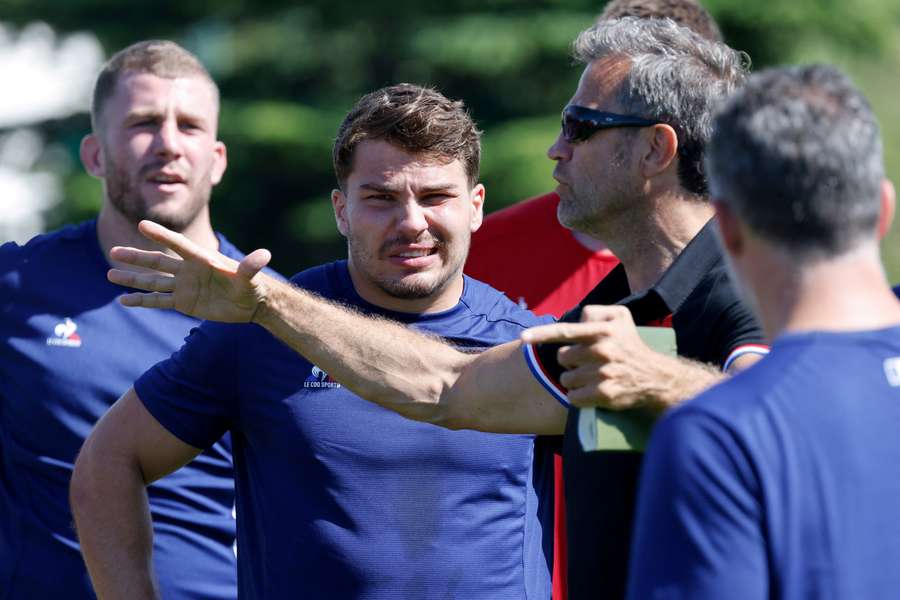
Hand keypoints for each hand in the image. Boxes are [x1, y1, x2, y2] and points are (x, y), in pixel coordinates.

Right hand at [107, 220, 272, 322]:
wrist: (251, 303)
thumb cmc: (253, 287)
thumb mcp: (251, 278)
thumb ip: (251, 267)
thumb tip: (265, 254)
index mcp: (202, 259)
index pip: (178, 245)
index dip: (161, 235)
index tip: (142, 225)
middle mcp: (188, 270)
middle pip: (158, 262)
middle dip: (137, 257)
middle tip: (114, 251)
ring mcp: (184, 286)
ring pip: (154, 281)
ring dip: (133, 278)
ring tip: (110, 274)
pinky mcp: (184, 302)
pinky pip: (159, 301)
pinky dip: (142, 301)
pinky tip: (124, 300)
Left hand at [521, 305, 677, 411]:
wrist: (655, 377)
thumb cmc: (630, 344)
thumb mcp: (620, 317)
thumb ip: (594, 312)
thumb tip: (575, 319)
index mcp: (602, 330)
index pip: (566, 331)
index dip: (542, 334)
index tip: (523, 338)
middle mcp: (602, 351)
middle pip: (562, 358)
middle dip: (571, 361)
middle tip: (589, 361)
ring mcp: (602, 374)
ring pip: (566, 379)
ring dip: (574, 380)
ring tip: (593, 377)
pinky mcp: (604, 394)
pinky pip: (573, 397)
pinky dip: (578, 397)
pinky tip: (593, 392)